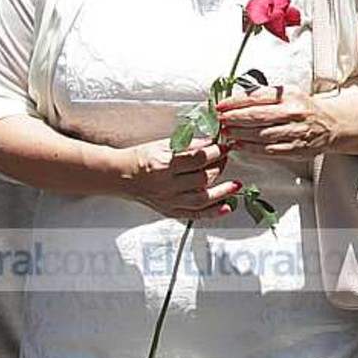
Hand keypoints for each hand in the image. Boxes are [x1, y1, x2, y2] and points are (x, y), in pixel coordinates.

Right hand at [121, 137, 236, 218]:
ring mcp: (168, 201)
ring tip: (235, 186)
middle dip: (219, 167)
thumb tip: (212, 142)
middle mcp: (166, 185)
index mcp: (164, 165)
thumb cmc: (142, 158)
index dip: (215, 152)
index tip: (224, 147)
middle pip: (202, 179)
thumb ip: (189, 145)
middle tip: (226, 159)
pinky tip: (226, 207)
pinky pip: (194, 215)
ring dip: (222, 193)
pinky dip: (212, 213)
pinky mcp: (169, 211)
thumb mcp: (164, 145)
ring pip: (201, 199)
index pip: (197, 159)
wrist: (122, 175)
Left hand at [217, 85, 341, 159]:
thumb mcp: (289, 93)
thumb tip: (237, 98)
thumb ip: (266, 95)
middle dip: (234, 118)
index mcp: (290, 96)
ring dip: (240, 134)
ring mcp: (294, 132)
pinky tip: (240, 145)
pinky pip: (268, 150)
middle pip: (257, 116)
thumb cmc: (305, 108)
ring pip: (261, 134)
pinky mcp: (295, 149)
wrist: (330, 124)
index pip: (258, 97)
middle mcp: (293, 113)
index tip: (221, 106)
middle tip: (221, 120)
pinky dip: (250, 148)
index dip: (236, 102)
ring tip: (226, 132)